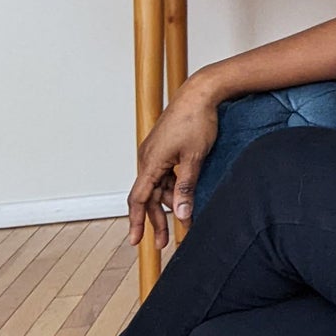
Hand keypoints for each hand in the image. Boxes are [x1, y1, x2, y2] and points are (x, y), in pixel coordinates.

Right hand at [127, 78, 219, 249]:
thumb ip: (186, 187)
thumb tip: (181, 213)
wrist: (201, 93)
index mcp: (151, 162)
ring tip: (182, 222)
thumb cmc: (197, 121)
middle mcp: (148, 158)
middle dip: (155, 220)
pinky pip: (164, 175)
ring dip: (167, 204)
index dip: (136, 221)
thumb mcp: (194, 158)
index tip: (135, 240)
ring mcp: (155, 153)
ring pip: (158, 186)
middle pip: (148, 196)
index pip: (138, 198)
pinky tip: (183, 198)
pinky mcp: (164, 148)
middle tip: (162, 242)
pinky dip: (173, 188)